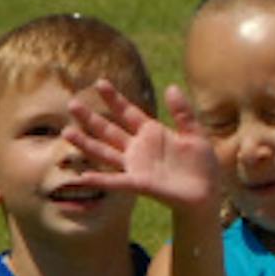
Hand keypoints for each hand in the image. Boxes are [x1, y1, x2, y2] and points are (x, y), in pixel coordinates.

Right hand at [64, 80, 221, 214]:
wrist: (207, 192)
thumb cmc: (201, 164)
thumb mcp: (195, 133)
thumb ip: (182, 113)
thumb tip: (172, 87)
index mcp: (151, 132)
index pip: (128, 112)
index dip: (114, 98)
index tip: (100, 82)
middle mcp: (138, 148)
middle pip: (109, 130)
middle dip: (91, 118)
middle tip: (72, 103)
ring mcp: (136, 166)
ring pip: (105, 152)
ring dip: (86, 144)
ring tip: (67, 132)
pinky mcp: (139, 184)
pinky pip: (116, 181)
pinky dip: (100, 179)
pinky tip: (83, 176)